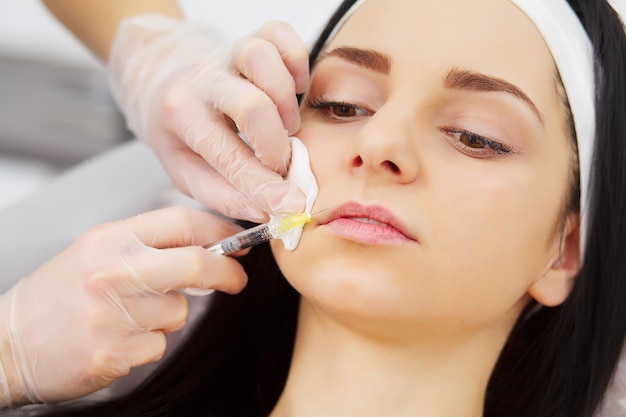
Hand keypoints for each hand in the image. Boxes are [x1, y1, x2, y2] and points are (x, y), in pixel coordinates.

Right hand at [0, 207, 246, 406]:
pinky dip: (147, 343)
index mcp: (108, 240)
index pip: (181, 223)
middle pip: (195, 264)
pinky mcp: (113, 353)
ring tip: (127, 317)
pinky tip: (116, 339)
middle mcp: (111, 272)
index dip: (220, 232)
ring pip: (178, 312)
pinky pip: (159, 344)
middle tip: (237, 280)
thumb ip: (147, 247)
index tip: (239, 243)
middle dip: (226, 273)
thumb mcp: (95, 253)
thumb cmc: (58, 296)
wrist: (6, 344)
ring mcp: (112, 314)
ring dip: (167, 316)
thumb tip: (208, 247)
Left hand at [108, 16, 308, 221]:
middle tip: (280, 161)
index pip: (228, 156)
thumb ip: (224, 194)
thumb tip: (267, 211)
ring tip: (286, 124)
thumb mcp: (187, 172)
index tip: (292, 206)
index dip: (263, 185)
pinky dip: (296, 59)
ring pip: (261, 57)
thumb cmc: (181, 134)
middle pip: (250, 105)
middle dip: (275, 143)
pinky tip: (293, 86)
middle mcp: (202, 81)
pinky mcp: (251, 36)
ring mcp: (227, 54)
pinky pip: (279, 33)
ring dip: (285, 99)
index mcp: (181, 117)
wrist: (165, 82)